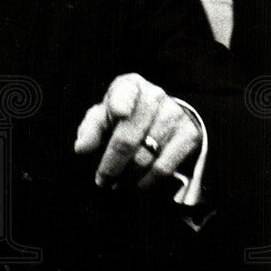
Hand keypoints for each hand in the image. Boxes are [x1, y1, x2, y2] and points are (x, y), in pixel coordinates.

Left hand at [74, 73, 200, 189]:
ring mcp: (174, 115)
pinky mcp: (189, 134)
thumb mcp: (102, 118)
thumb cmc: (122, 118)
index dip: (122, 102)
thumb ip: (90, 130)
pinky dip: (146, 181)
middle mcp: (154, 95)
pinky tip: (136, 185)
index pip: (124, 93)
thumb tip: (82, 148)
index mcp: (130, 86)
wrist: (159, 118)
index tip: (120, 113)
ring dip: (127, 177)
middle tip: (102, 180)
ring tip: (116, 184)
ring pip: (145, 156)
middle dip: (111, 165)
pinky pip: (164, 167)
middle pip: (129, 137)